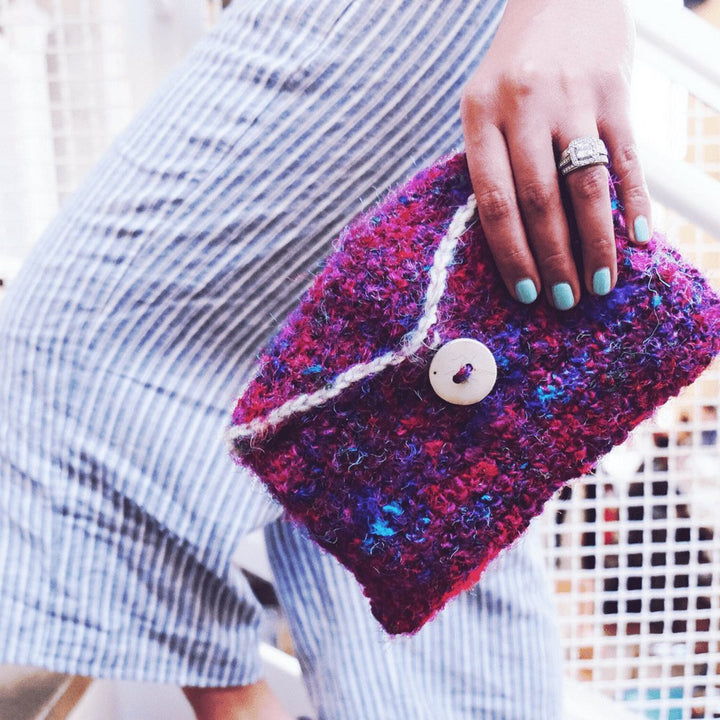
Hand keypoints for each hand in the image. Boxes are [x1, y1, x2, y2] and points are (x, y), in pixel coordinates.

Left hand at [461, 0, 651, 308]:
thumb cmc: (516, 65)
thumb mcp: (485, 104)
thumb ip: (492, 161)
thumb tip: (511, 239)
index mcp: (480, 115)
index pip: (494, 200)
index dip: (511, 253)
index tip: (525, 292)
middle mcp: (524, 107)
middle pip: (540, 201)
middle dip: (554, 258)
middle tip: (565, 299)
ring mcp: (573, 97)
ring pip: (585, 186)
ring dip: (595, 242)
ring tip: (599, 283)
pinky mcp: (616, 91)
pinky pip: (627, 158)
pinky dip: (634, 203)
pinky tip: (639, 240)